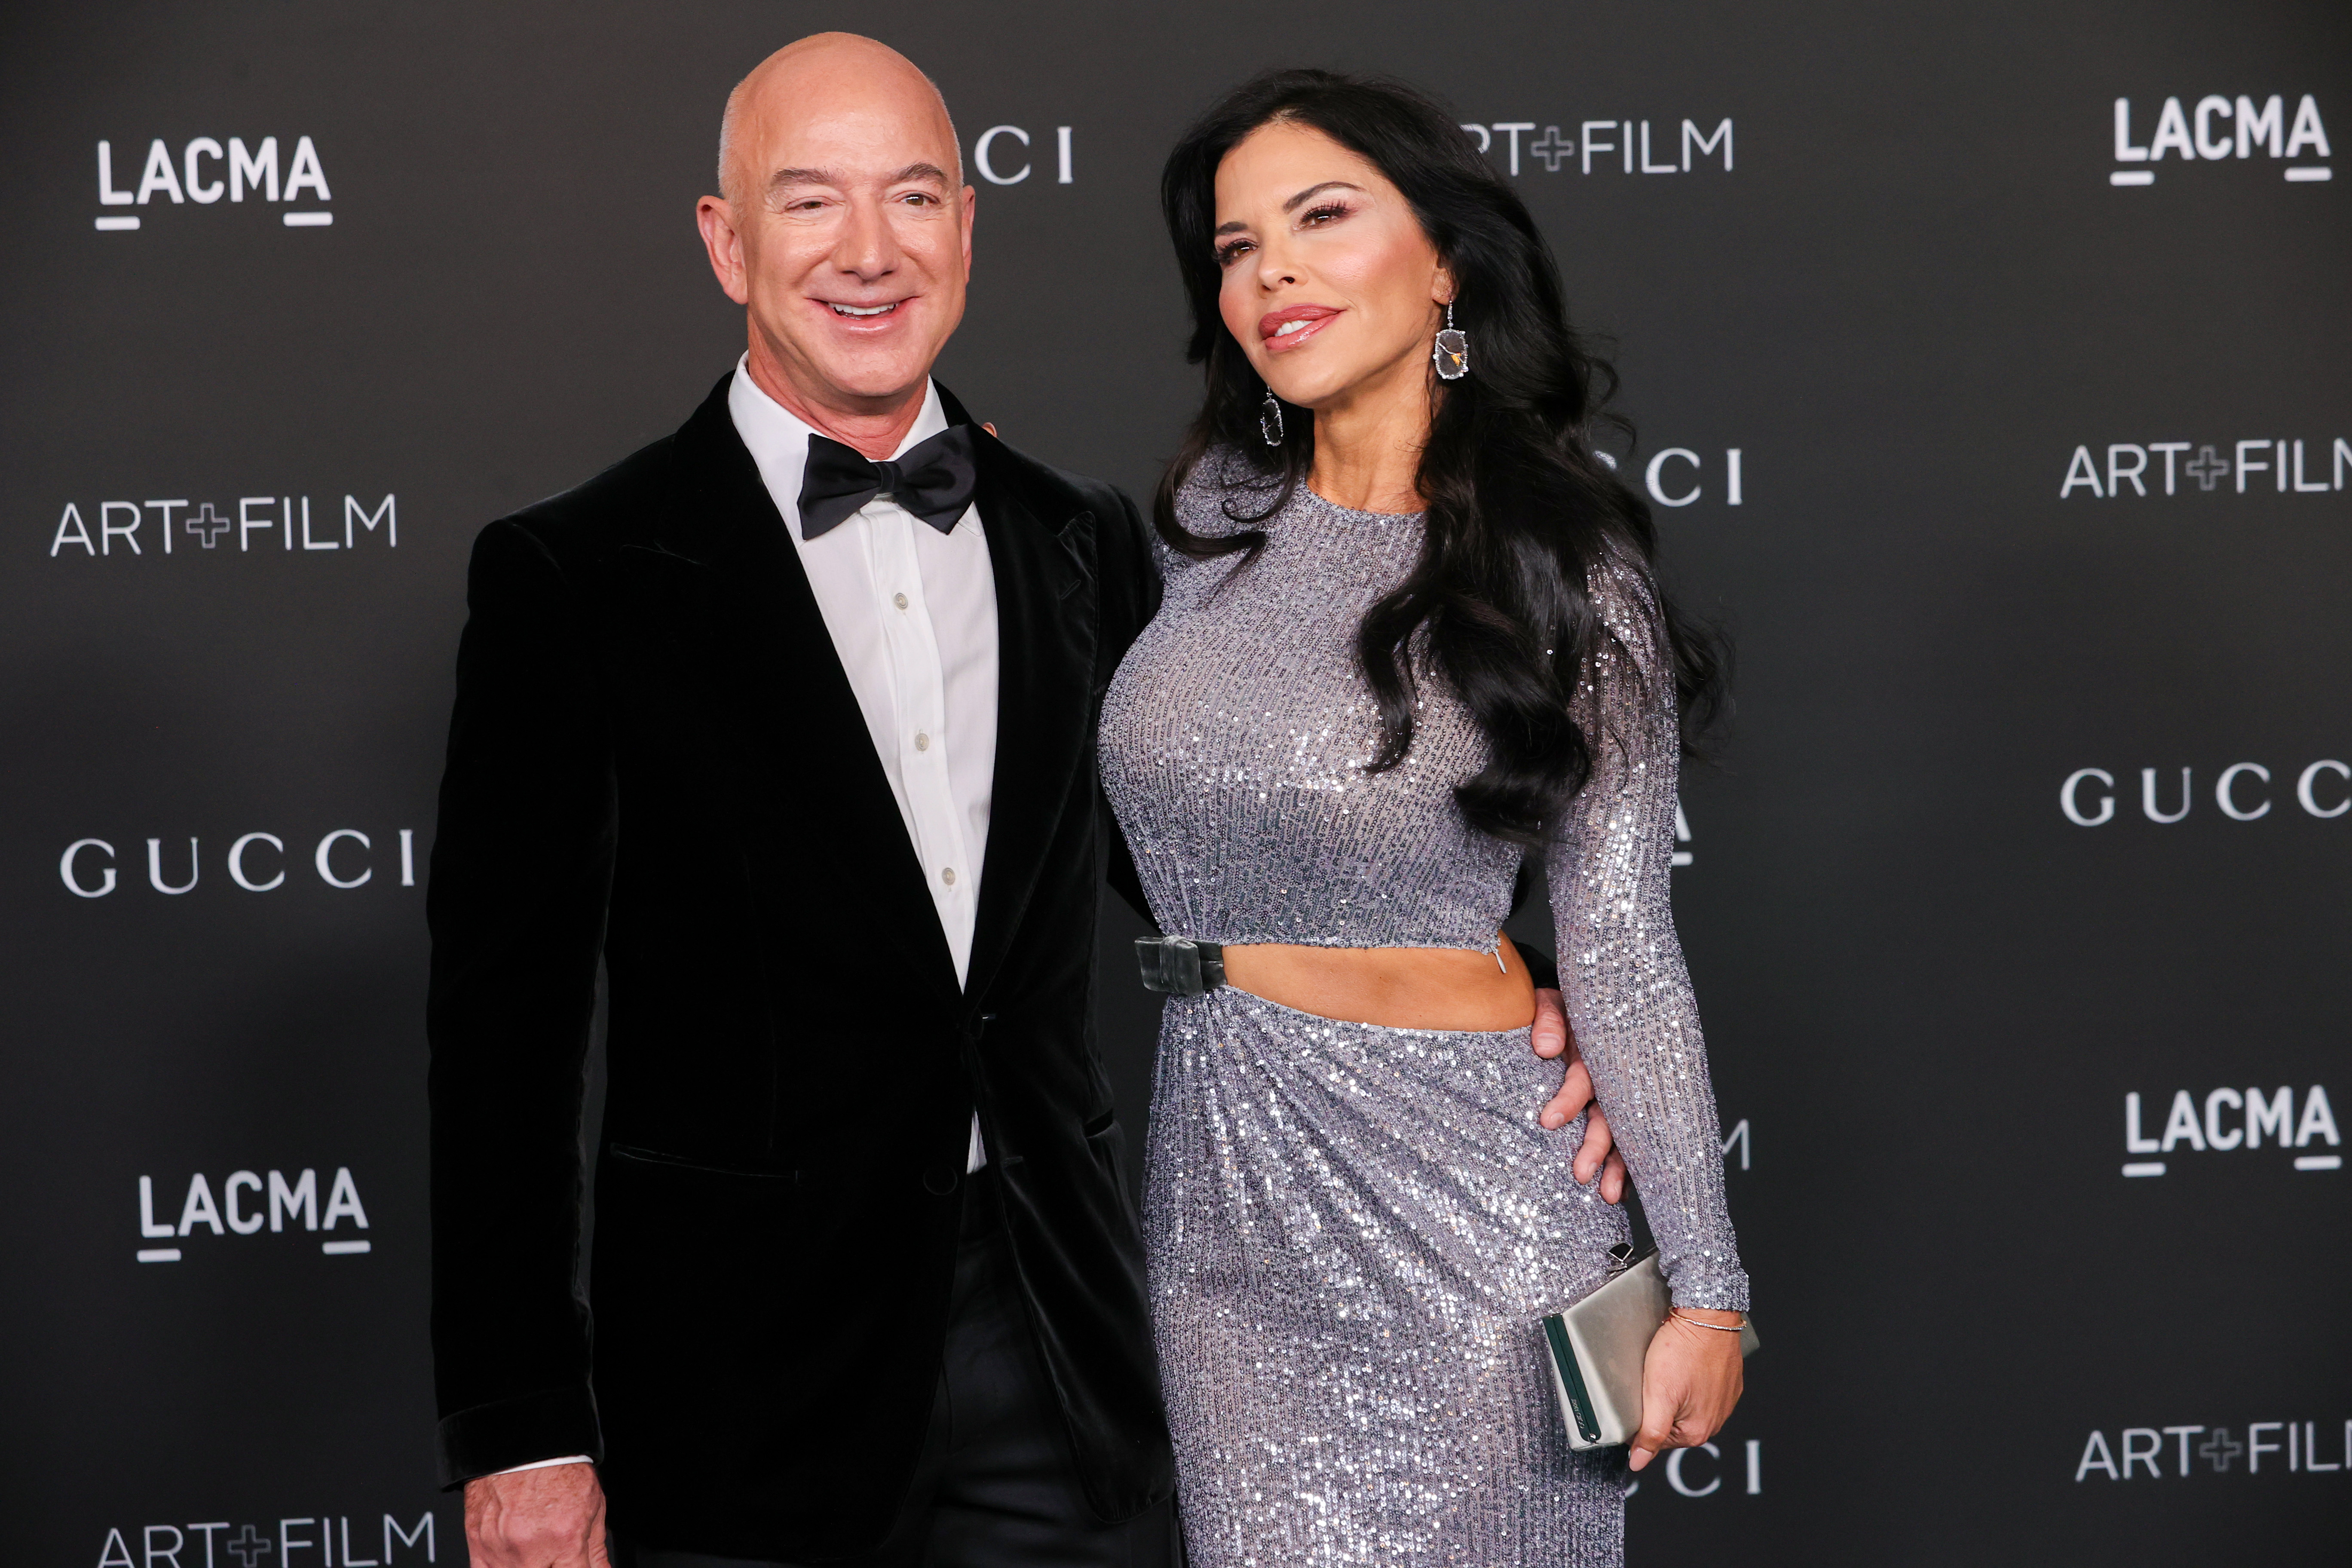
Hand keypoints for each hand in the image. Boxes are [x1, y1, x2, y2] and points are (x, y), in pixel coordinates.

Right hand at [465, 1463, 609, 1567]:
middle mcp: (532, 1549)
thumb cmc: (559, 1470)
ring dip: (529, 1565)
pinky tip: (513, 1556)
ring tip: (535, 1548)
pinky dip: (501, 1567)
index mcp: (565, 1539)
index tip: (576, 1564)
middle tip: (554, 1555)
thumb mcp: (593, 1506)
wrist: (524, 1446)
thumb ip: (596, 1549)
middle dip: (552, 1566)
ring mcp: (502, 1551)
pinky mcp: (479, 1546)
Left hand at [1529, 989, 1627, 1201]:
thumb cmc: (1561, 1007)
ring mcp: (1617, 1095)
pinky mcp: (1617, 1108)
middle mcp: (1611, 1076)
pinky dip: (1626, 1166)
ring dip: (1618, 1165)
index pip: (1583, 1078)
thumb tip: (1544, 1047)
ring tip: (1608, 1195)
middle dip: (1597, 1145)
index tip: (1548, 1121)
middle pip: (1609, 1114)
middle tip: (1581, 1172)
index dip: (1568, 1099)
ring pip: (1623, 1132)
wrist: (1581, 1005)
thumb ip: (1547, 1019)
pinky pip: (1626, 1139)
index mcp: (1595, 1051)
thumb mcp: (1549, 1002)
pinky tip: (1622, 1191)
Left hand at [1627, 1309, 1745, 1471]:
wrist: (1707, 1318)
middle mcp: (1715, 1421)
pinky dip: (1689, 1380)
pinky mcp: (1727, 1382)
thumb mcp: (1658, 1395)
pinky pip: (1701, 1390)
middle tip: (1653, 1381)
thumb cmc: (1683, 1351)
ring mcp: (1724, 1401)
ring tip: (1669, 1370)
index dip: (1642, 1419)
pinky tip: (1682, 1365)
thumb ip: (1649, 1433)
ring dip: (1674, 1392)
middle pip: (1672, 1423)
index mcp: (1697, 1431)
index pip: (1657, 1439)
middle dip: (1659, 1405)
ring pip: (1686, 1406)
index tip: (1639, 1398)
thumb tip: (1638, 1462)